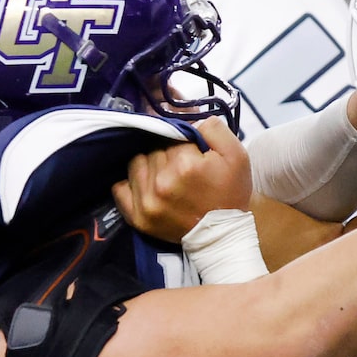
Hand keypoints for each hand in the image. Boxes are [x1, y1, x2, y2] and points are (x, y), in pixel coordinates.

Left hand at [112, 118, 252, 241]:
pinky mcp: (138, 218)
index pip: (172, 134)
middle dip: (166, 152)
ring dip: (148, 164)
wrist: (223, 236)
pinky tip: (145, 183)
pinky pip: (120, 188)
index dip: (183, 141)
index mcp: (185, 165)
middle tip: (182, 166)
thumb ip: (214, 128)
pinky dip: (130, 182)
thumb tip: (190, 119)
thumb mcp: (236, 156)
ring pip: (136, 162)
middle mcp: (162, 182)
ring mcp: (147, 202)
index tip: (192, 152)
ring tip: (165, 174)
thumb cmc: (230, 193)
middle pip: (153, 148)